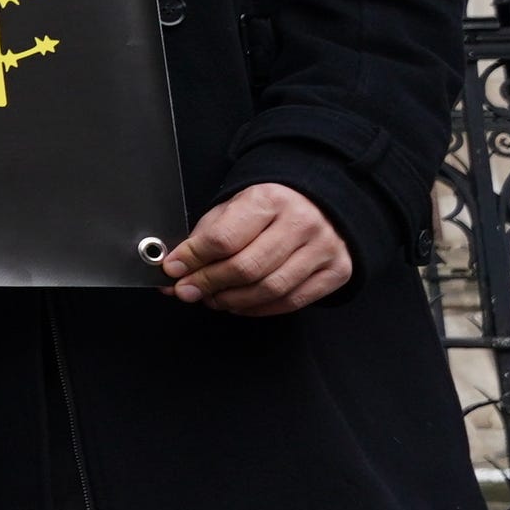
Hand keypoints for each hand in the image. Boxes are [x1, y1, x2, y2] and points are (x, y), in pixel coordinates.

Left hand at [161, 182, 349, 315]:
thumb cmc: (268, 209)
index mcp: (269, 200)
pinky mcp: (337, 271)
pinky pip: (292, 301)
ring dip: (232, 301)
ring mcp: (324, 248)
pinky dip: (259, 309)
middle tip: (188, 291)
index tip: (172, 270)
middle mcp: (301, 223)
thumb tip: (173, 271)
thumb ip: (203, 239)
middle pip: (246, 268)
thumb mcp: (233, 209)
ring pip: (270, 289)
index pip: (224, 238)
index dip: (193, 259)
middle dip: (209, 284)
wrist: (319, 203)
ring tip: (212, 298)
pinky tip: (240, 304)